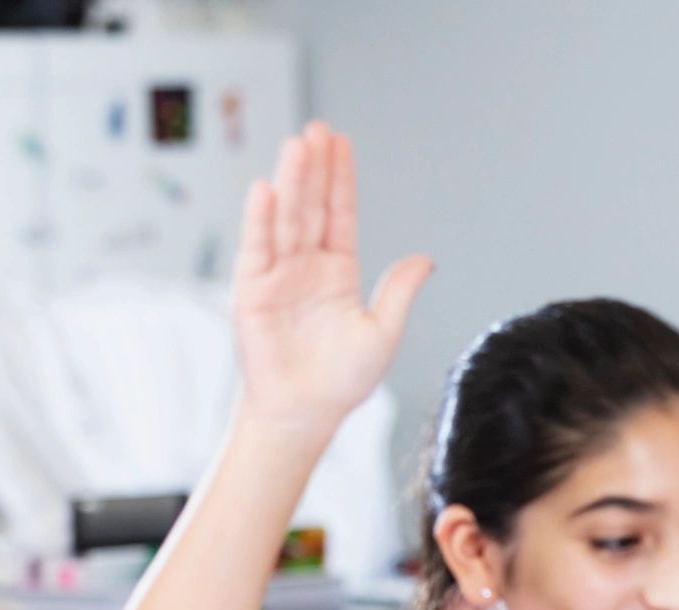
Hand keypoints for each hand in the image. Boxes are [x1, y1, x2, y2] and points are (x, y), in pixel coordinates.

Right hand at [232, 121, 433, 436]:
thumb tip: (425, 258)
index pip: (339, 214)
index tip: (341, 143)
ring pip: (286, 219)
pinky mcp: (253, 291)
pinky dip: (261, 220)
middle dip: (315, 168)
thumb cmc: (343, 380)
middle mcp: (306, 266)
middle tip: (318, 128)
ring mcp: (278, 275)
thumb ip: (399, 292)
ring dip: (291, 182)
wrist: (306, 412)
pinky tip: (268, 189)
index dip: (341, 180)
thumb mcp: (383, 332)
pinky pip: (258, 248)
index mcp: (338, 272)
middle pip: (311, 206)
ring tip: (297, 145)